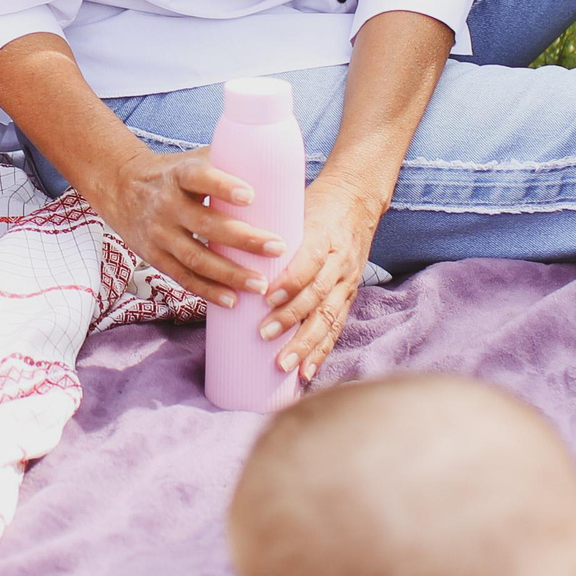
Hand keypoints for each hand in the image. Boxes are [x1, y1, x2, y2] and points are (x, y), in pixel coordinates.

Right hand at [93, 147, 286, 307]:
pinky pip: (183, 277)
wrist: (121, 187)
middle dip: (242, 239)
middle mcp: (167, 204)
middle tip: (277, 247)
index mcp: (180, 175)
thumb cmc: (175, 174)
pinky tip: (233, 301)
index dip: (223, 186)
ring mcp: (159, 233)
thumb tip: (281, 169)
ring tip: (261, 284)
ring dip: (229, 274)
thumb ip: (230, 163)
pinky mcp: (155, 257)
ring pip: (195, 258)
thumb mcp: (194, 159)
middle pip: (205, 224)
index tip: (251, 195)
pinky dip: (208, 291)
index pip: (200, 178)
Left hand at [258, 181, 381, 381]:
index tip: (266, 297)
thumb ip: (264, 229)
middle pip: (318, 295)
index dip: (291, 281)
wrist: (356, 201)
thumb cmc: (314, 205)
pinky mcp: (349, 297)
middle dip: (291, 318)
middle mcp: (339, 261)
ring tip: (283, 364)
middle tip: (264, 335)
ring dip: (305, 344)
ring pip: (328, 317)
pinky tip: (305, 373)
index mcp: (323, 235)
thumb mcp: (293, 208)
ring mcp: (347, 282)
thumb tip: (219, 248)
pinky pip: (336, 328)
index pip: (310, 260)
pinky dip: (321, 352)